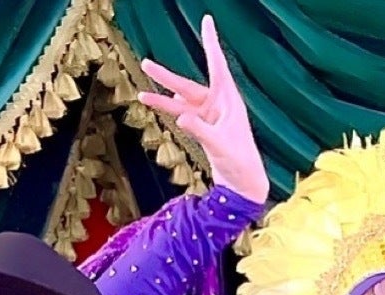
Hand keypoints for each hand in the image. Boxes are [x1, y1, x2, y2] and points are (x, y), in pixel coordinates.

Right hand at [134, 18, 268, 204]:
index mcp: (228, 100)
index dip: (210, 42)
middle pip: (189, 85)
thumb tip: (180, 115)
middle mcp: (219, 104)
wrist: (244, 183)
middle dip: (167, 77)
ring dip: (162, 97)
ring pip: (182, 101)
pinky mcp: (204, 128)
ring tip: (141, 93)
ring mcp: (210, 117)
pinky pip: (183, 114)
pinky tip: (158, 103)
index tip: (206, 20)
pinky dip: (170, 109)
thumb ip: (200, 129)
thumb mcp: (220, 145)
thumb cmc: (239, 162)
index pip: (217, 64)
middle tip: (145, 63)